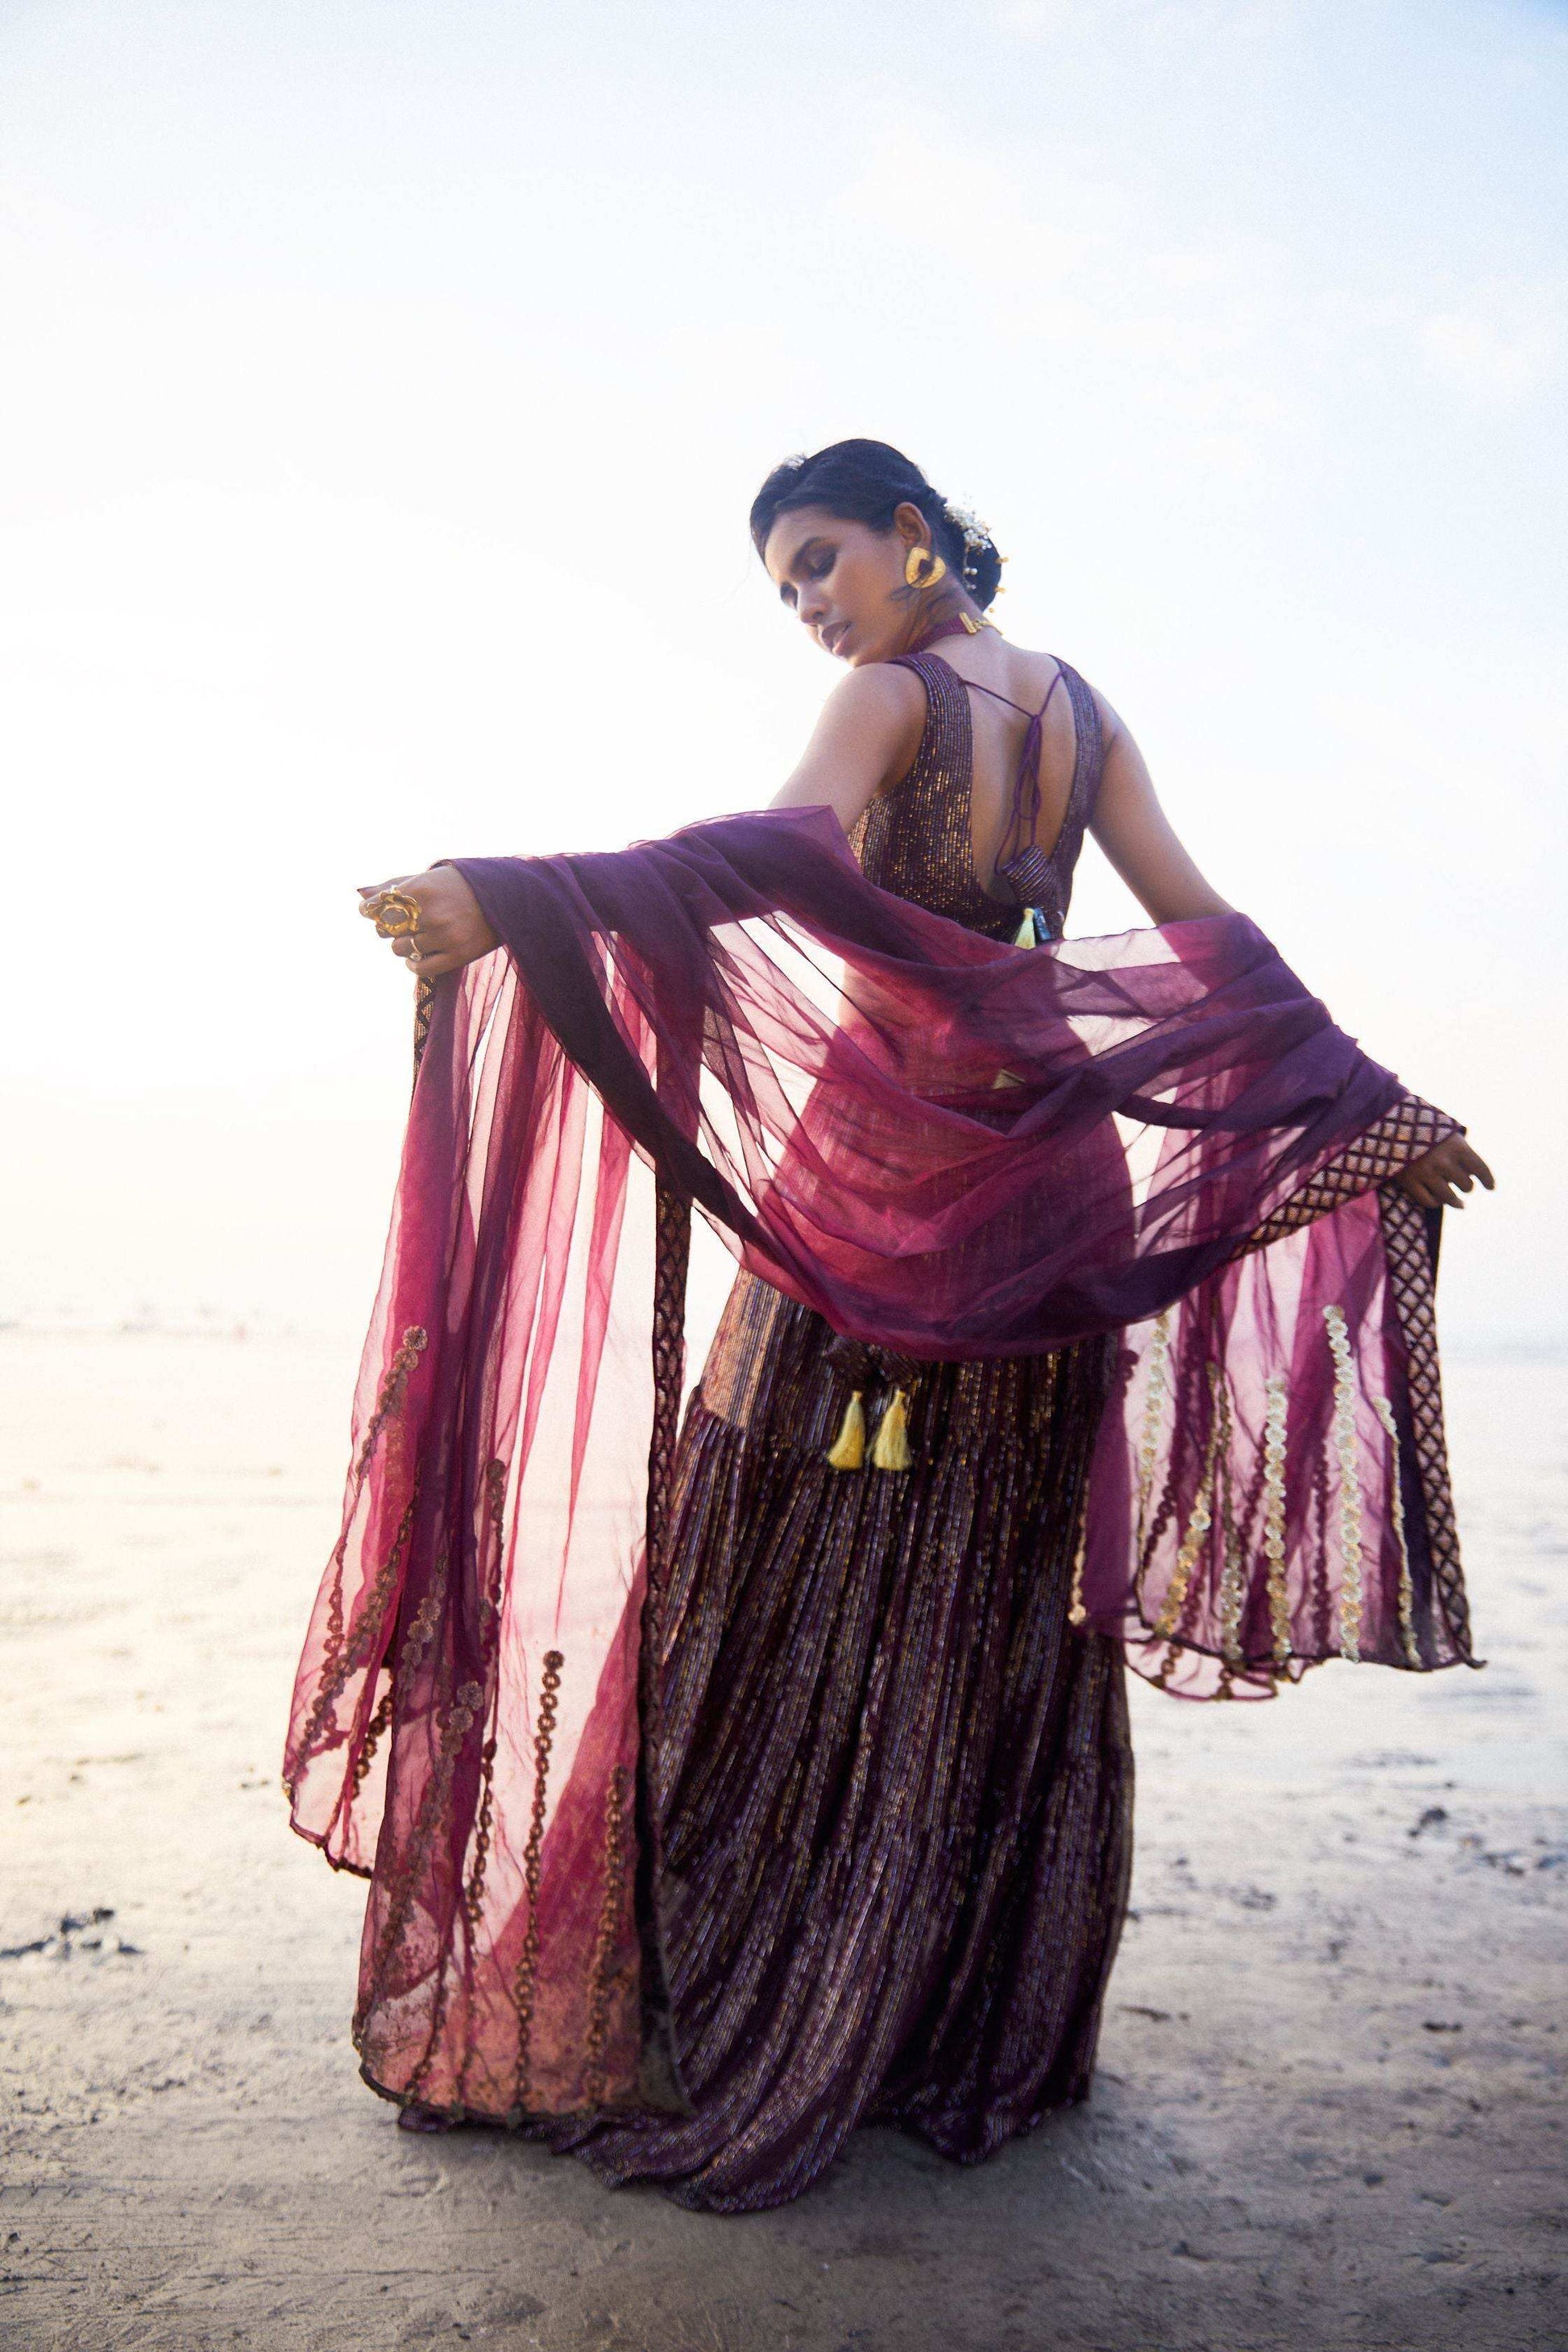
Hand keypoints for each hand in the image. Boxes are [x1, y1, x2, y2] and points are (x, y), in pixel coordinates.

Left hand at [358, 866, 498, 979]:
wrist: (506, 899)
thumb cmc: (461, 886)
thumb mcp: (429, 878)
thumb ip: (394, 885)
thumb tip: (361, 896)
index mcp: (422, 889)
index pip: (378, 907)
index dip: (370, 910)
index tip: (373, 910)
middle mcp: (432, 913)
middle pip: (386, 929)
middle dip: (390, 926)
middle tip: (404, 921)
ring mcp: (445, 936)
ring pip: (400, 949)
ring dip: (404, 944)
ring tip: (420, 935)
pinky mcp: (457, 956)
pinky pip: (419, 968)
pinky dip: (414, 964)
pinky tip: (420, 956)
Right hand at [1396, 1134, 1494, 1210]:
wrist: (1389, 1125)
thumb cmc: (1423, 1128)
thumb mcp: (1446, 1133)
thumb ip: (1461, 1150)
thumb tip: (1473, 1175)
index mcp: (1457, 1146)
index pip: (1481, 1169)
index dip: (1488, 1180)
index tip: (1491, 1187)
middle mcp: (1444, 1161)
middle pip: (1466, 1185)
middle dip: (1467, 1186)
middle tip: (1464, 1186)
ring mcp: (1426, 1173)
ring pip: (1450, 1198)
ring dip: (1456, 1202)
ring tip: (1459, 1203)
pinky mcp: (1409, 1182)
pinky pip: (1429, 1201)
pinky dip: (1436, 1202)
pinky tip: (1438, 1201)